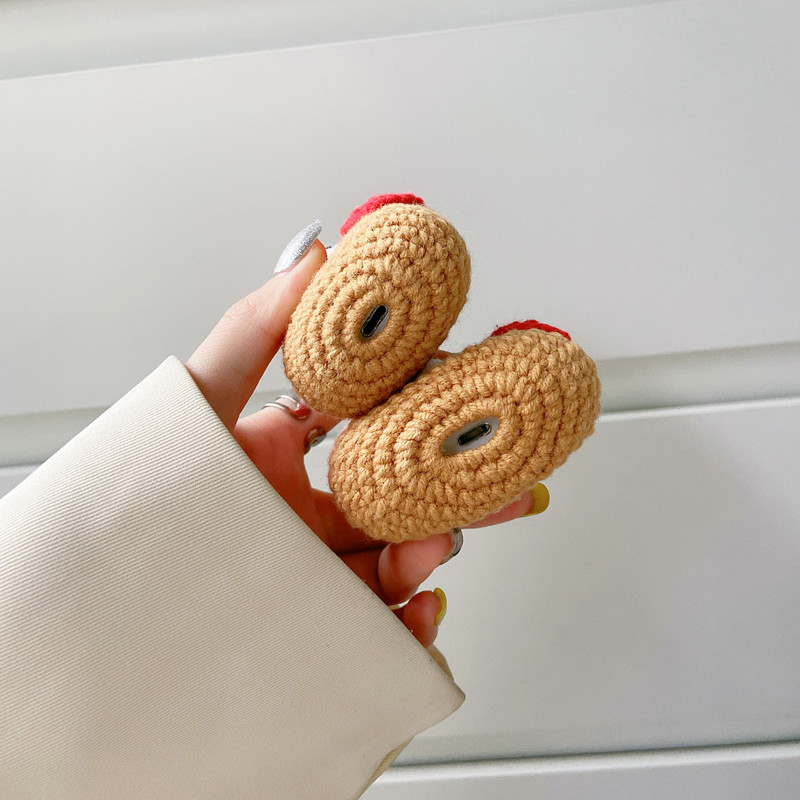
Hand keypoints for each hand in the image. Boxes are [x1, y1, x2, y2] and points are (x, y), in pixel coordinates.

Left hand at [186, 239, 534, 646]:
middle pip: (400, 501)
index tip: (471, 406)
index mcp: (285, 458)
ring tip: (434, 550)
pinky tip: (419, 615)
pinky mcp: (317, 627)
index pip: (374, 430)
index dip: (428, 420)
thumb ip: (254, 328)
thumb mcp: (200, 400)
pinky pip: (377, 632)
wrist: (109, 604)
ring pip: (395, 563)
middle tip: (513, 489)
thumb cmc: (150, 492)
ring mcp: (313, 572)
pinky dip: (410, 629)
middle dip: (461, 496)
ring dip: (430, 555)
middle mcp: (305, 514)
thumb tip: (313, 255)